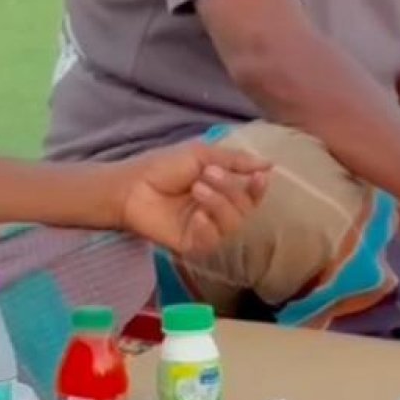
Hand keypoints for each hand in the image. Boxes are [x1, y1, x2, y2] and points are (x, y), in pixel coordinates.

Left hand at [117, 142, 271, 256]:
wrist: (131, 186)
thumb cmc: (162, 167)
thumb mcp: (201, 155)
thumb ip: (235, 161)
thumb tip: (269, 164)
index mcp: (220, 190)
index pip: (250, 195)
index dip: (258, 189)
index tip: (259, 178)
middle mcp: (216, 211)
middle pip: (244, 209)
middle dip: (230, 189)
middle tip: (207, 174)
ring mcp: (204, 229)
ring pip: (232, 224)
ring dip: (219, 204)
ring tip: (196, 188)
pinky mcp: (191, 244)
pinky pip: (213, 241)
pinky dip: (209, 226)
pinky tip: (197, 216)